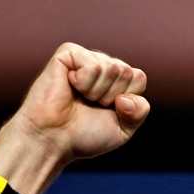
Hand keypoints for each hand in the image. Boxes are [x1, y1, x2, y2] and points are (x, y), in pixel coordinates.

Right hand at [0, 42, 149, 193]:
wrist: (54, 139)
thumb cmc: (84, 135)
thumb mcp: (123, 129)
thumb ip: (139, 111)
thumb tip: (127, 96)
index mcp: (116, 81)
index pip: (139, 78)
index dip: (128, 100)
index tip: (108, 111)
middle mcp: (102, 66)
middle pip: (127, 72)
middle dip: (112, 96)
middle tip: (91, 105)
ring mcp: (85, 58)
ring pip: (112, 68)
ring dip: (97, 92)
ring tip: (80, 98)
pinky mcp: (68, 53)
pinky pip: (93, 66)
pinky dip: (85, 83)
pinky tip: (70, 86)